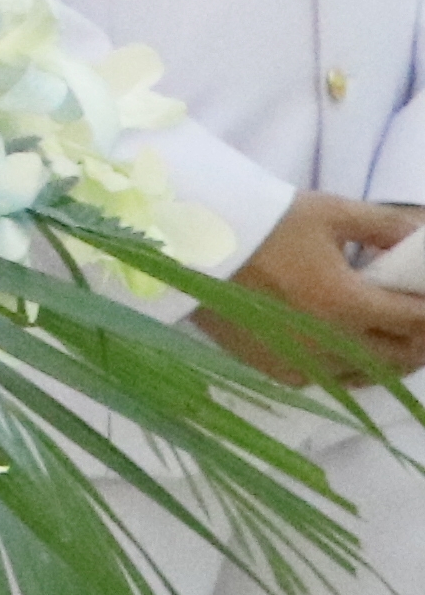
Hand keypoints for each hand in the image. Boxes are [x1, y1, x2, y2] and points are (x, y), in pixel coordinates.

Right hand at [209, 188, 424, 381]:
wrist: (192, 246)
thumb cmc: (264, 225)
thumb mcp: (330, 213)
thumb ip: (384, 227)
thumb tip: (421, 238)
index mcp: (346, 302)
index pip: (416, 320)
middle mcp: (329, 343)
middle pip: (401, 356)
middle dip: (422, 340)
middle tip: (422, 322)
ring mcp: (302, 363)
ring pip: (370, 377)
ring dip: (394, 360)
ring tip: (398, 340)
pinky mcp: (276, 371)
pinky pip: (333, 381)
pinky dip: (355, 370)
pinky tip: (355, 352)